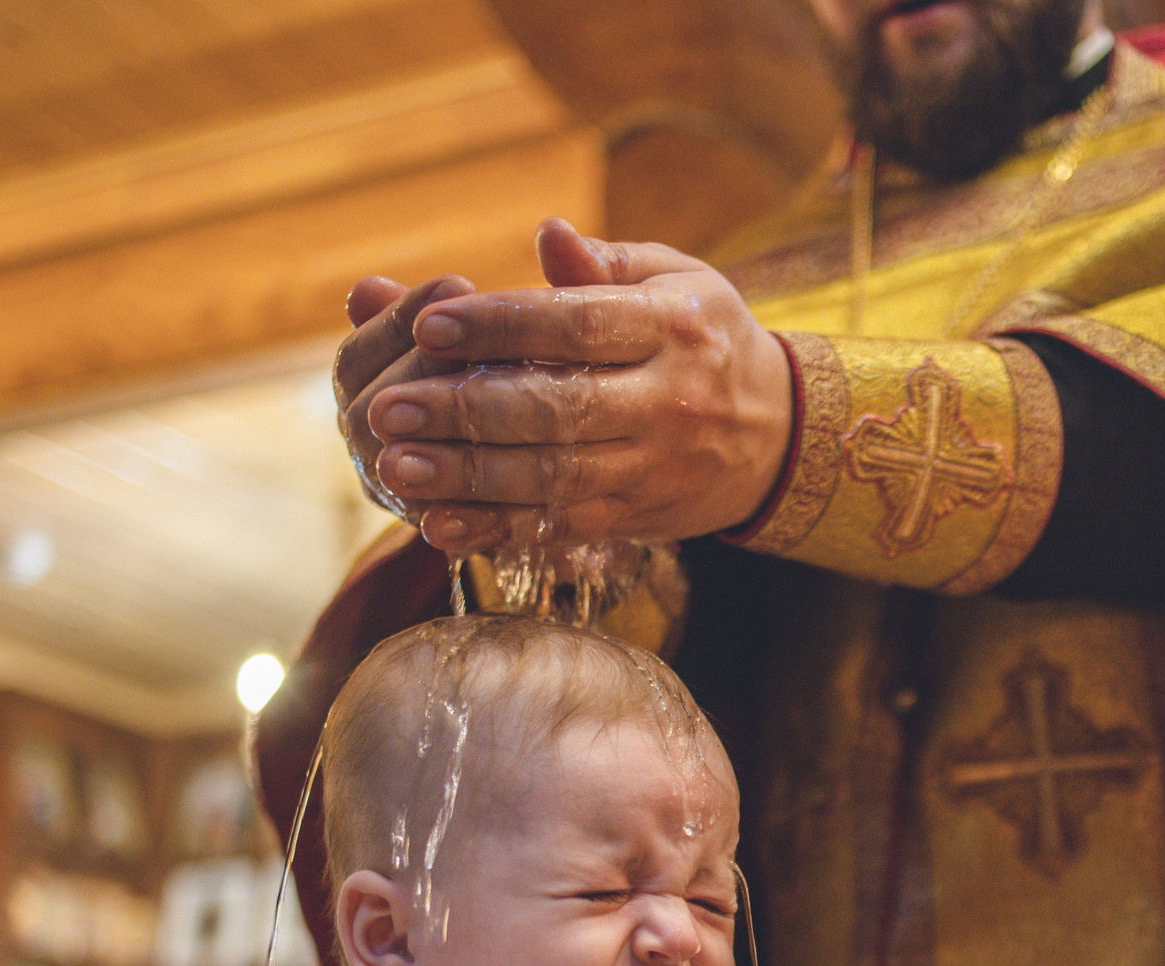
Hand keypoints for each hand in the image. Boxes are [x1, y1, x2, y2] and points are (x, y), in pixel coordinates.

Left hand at [357, 218, 794, 552]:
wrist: (777, 434)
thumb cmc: (705, 336)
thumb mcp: (676, 280)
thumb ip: (604, 265)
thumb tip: (548, 234)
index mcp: (673, 328)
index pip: (577, 325)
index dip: (501, 325)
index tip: (429, 322)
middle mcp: (668, 402)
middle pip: (558, 410)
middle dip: (465, 412)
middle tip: (387, 410)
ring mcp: (653, 467)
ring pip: (554, 477)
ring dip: (468, 478)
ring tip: (395, 467)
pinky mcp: (637, 517)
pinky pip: (561, 527)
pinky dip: (498, 531)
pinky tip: (439, 526)